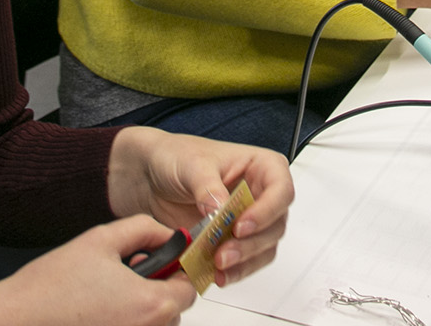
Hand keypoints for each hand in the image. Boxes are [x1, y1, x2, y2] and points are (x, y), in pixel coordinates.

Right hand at [0, 215, 194, 325]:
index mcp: (152, 304)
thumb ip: (143, 229)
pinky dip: (124, 321)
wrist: (16, 318)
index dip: (176, 271)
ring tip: (108, 292)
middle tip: (129, 274)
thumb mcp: (102, 239)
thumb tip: (167, 234)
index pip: (189, 289)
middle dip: (158, 290)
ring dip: (141, 308)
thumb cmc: (53, 284)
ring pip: (154, 324)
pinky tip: (97, 310)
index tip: (160, 262)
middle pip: (172, 310)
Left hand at [106, 128, 292, 286]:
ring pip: (264, 248)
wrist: (149, 176)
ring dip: (244, 262)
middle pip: (275, 225)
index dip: (267, 211)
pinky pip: (245, 263)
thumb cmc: (176, 156)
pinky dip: (233, 271)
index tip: (240, 225)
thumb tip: (221, 210)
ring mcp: (248, 221)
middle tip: (225, 252)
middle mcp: (260, 195)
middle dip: (251, 243)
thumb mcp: (192, 164)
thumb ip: (208, 187)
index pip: (281, 191)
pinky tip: (216, 274)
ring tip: (218, 265)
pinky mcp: (232, 242)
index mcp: (261, 167)